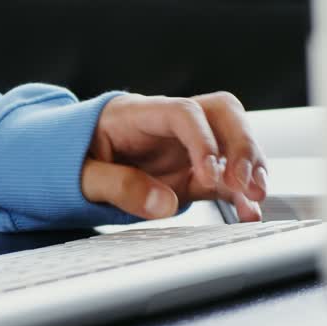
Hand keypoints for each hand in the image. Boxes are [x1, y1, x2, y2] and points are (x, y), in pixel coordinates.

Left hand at [83, 92, 267, 222]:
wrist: (70, 160)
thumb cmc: (74, 157)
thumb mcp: (80, 174)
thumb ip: (117, 186)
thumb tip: (164, 204)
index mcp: (139, 114)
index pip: (183, 113)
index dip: (203, 140)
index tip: (209, 173)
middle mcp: (170, 125)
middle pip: (221, 114)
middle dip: (242, 145)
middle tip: (246, 182)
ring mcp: (185, 147)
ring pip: (232, 141)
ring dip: (251, 166)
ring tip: (256, 196)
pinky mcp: (192, 173)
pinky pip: (224, 177)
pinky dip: (240, 194)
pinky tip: (249, 212)